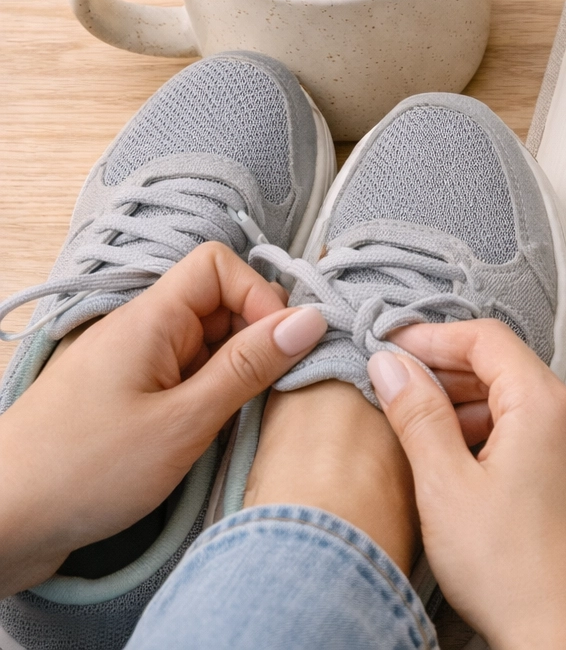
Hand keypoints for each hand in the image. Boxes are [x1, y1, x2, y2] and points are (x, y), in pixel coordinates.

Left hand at [0, 243, 326, 596]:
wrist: (1, 525)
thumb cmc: (83, 473)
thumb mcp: (184, 423)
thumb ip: (248, 368)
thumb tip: (309, 319)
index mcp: (147, 321)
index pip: (218, 265)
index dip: (259, 296)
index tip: (280, 347)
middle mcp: (137, 332)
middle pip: (217, 304)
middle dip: (254, 339)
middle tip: (268, 390)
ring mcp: (128, 366)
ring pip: (203, 344)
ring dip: (232, 373)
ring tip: (232, 421)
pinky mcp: (122, 399)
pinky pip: (181, 376)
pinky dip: (205, 397)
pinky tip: (205, 435)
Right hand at [368, 320, 565, 649]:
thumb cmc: (515, 574)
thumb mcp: (445, 487)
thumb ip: (417, 416)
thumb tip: (392, 365)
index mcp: (547, 405)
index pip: (487, 338)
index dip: (432, 336)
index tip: (392, 348)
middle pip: (511, 368)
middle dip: (451, 373)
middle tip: (400, 391)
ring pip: (530, 405)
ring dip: (478, 409)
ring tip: (430, 436)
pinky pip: (550, 438)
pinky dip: (508, 437)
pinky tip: (475, 471)